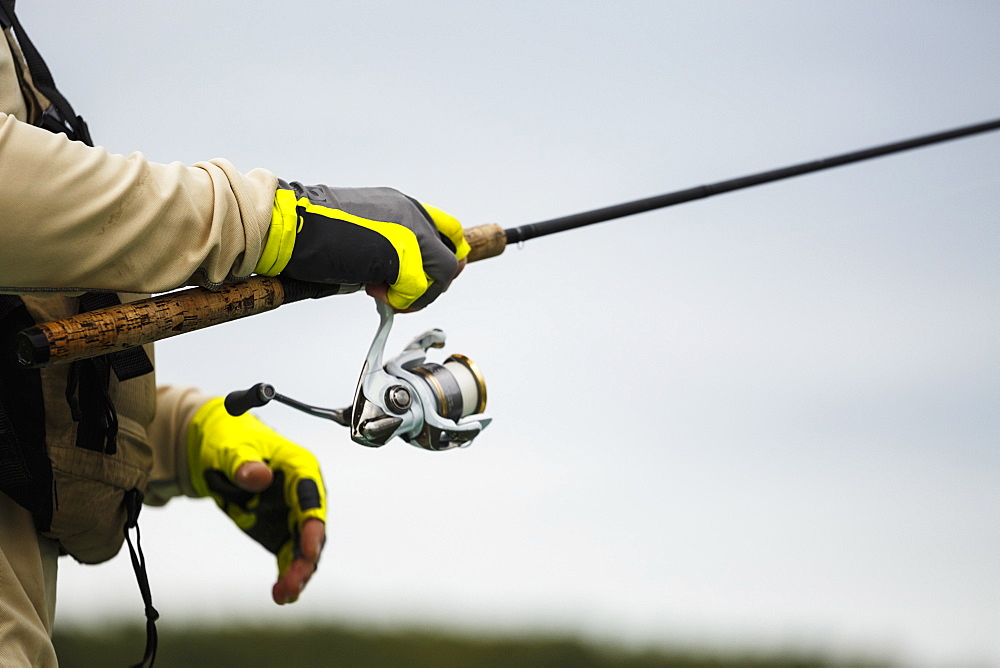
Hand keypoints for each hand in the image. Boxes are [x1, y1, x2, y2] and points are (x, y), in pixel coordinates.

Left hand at [187, 398, 326, 603]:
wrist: (220, 451)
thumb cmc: (232, 440)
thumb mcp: (233, 447)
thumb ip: (244, 463)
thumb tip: (259, 478)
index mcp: (300, 466)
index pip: (311, 496)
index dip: (312, 524)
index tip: (309, 550)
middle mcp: (303, 492)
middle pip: (312, 528)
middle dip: (306, 557)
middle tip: (294, 581)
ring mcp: (292, 514)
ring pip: (303, 548)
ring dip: (297, 571)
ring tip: (285, 594)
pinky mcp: (280, 530)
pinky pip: (288, 556)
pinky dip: (286, 574)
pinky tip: (281, 594)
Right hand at [255, 183, 469, 310]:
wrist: (289, 225)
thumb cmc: (314, 232)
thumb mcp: (363, 233)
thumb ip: (389, 249)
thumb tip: (402, 281)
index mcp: (401, 204)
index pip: (446, 230)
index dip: (444, 258)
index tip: (429, 279)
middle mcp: (411, 212)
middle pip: (450, 254)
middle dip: (436, 282)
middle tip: (407, 295)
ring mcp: (409, 230)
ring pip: (442, 272)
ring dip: (418, 294)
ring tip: (384, 293)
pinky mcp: (400, 252)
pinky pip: (418, 287)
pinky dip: (401, 299)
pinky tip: (375, 292)